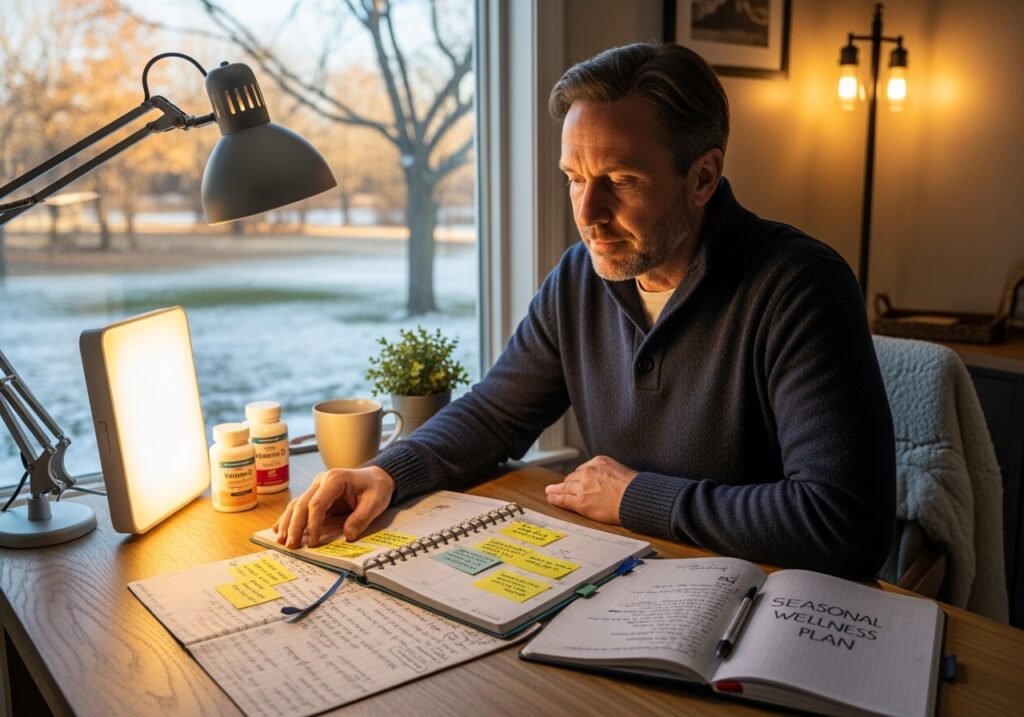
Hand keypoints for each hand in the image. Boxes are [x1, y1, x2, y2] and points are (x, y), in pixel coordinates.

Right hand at [273, 466, 394, 547]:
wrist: (376, 476)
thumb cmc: (376, 487)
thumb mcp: (376, 501)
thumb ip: (362, 517)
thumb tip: (348, 535)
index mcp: (335, 479)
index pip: (317, 503)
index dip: (313, 524)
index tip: (313, 542)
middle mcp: (321, 481)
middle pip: (302, 504)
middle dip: (294, 526)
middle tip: (290, 545)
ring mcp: (316, 487)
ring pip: (296, 505)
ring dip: (287, 523)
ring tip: (281, 540)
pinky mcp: (315, 495)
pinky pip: (298, 506)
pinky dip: (288, 518)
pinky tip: (278, 529)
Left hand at [544, 455, 638, 524]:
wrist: (635, 498)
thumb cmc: (634, 488)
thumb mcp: (621, 470)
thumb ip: (609, 472)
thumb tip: (608, 479)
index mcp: (598, 462)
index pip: (583, 469)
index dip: (580, 477)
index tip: (577, 481)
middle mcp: (588, 472)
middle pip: (572, 477)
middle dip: (568, 483)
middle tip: (561, 487)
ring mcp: (582, 487)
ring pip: (564, 487)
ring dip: (556, 489)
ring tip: (550, 491)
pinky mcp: (580, 501)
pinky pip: (563, 499)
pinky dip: (556, 498)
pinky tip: (552, 498)